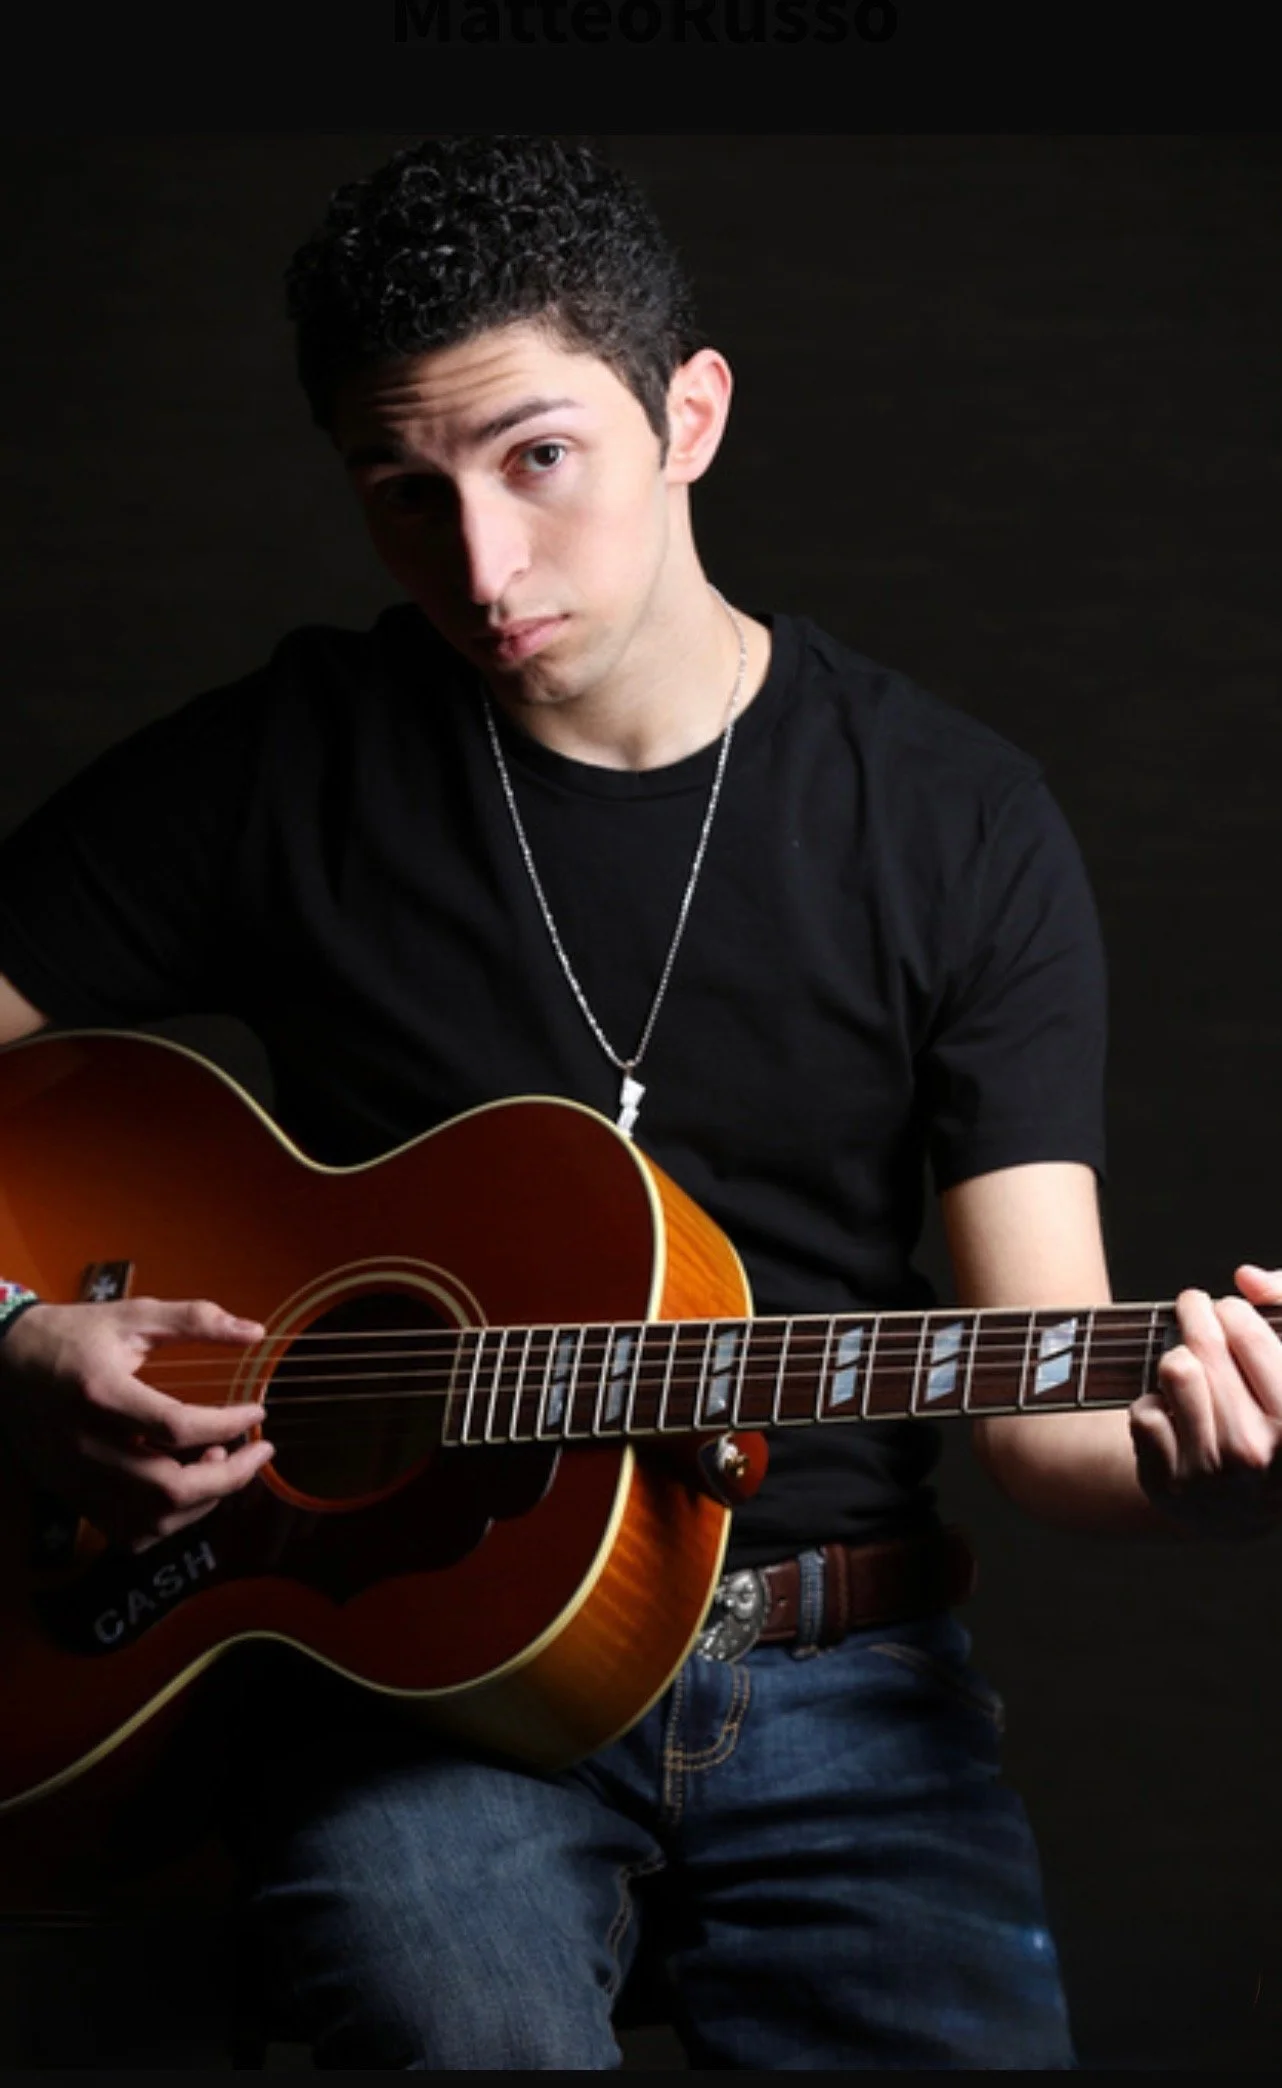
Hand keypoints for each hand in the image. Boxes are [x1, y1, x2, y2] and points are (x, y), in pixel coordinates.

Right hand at [0, 1296, 273, 1551]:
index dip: (227, 1425)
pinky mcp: (71, 1494)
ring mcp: (75, 1477)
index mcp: (100, 1393)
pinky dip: (166, 1522)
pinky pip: (125, 1532)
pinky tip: (185, 1491)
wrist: (1, 1362)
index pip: (175, 1426)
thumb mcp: (132, 1315)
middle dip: (227, 1477)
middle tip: (258, 1453)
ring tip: (221, 1464)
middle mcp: (85, 1444)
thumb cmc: (71, 1335)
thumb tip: (255, 1331)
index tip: (257, 1413)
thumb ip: (195, 1320)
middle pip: (166, 1488)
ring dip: (201, 1502)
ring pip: (149, 1519)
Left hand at [1130, 1264, 1281, 1536]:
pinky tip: (1174, 1419)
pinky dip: (1153, 1406)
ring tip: (1188, 1369)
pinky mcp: (1169, 1486)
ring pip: (1173, 1370)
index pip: (1248, 1335)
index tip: (1227, 1309)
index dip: (1233, 1311)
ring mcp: (1213, 1475)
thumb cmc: (1272, 1421)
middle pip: (1204, 1347)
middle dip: (1196, 1316)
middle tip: (1194, 1307)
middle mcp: (1259, 1454)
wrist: (1244, 1508)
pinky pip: (1143, 1410)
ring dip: (1175, 1362)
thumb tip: (1247, 1277)